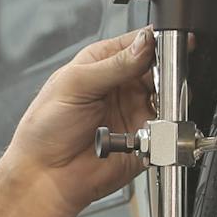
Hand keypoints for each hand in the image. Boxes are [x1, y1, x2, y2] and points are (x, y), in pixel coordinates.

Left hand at [0, 28, 158, 216]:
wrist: (46, 176)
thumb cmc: (45, 128)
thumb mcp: (75, 85)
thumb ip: (114, 65)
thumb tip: (144, 44)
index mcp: (102, 63)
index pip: (139, 42)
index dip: (156, 40)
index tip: (170, 42)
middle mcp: (121, 85)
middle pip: (160, 67)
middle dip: (167, 69)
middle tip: (162, 77)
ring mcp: (134, 110)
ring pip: (168, 96)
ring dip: (167, 98)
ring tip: (156, 102)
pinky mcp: (145, 137)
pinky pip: (168, 127)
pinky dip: (166, 125)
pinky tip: (151, 126)